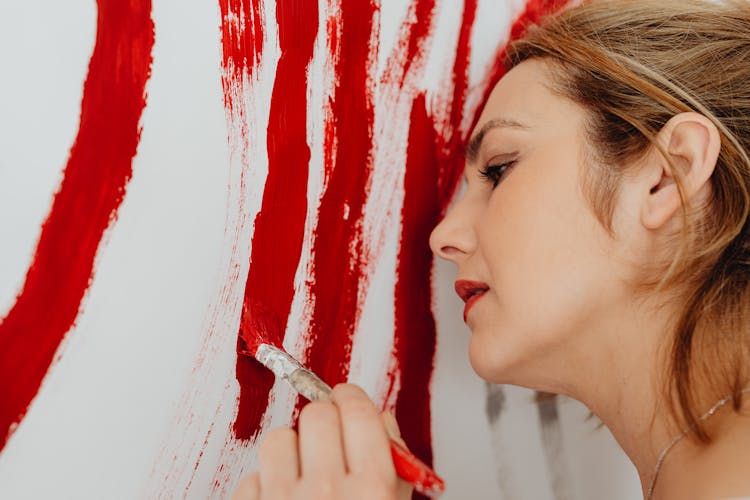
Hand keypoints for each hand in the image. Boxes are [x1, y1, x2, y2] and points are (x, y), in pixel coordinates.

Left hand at [232, 383, 412, 499]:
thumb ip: (394, 467)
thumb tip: (380, 420)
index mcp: (371, 489)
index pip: (358, 412)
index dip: (351, 397)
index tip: (346, 396)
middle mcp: (327, 492)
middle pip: (317, 415)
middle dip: (324, 420)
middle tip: (328, 436)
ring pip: (279, 438)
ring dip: (291, 449)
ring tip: (302, 471)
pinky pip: (252, 476)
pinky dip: (266, 483)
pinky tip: (282, 498)